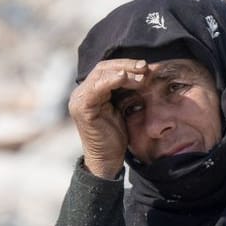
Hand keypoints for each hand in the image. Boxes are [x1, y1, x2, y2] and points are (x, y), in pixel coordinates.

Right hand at [68, 57, 146, 178]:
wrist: (107, 160)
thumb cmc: (115, 136)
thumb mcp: (123, 107)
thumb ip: (127, 90)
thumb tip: (146, 72)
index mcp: (90, 91)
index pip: (107, 69)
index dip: (126, 64)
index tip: (146, 66)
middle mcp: (81, 93)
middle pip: (104, 68)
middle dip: (126, 65)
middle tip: (145, 67)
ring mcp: (79, 99)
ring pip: (101, 75)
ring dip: (123, 72)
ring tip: (141, 74)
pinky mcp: (82, 108)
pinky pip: (96, 88)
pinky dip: (111, 80)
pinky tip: (125, 77)